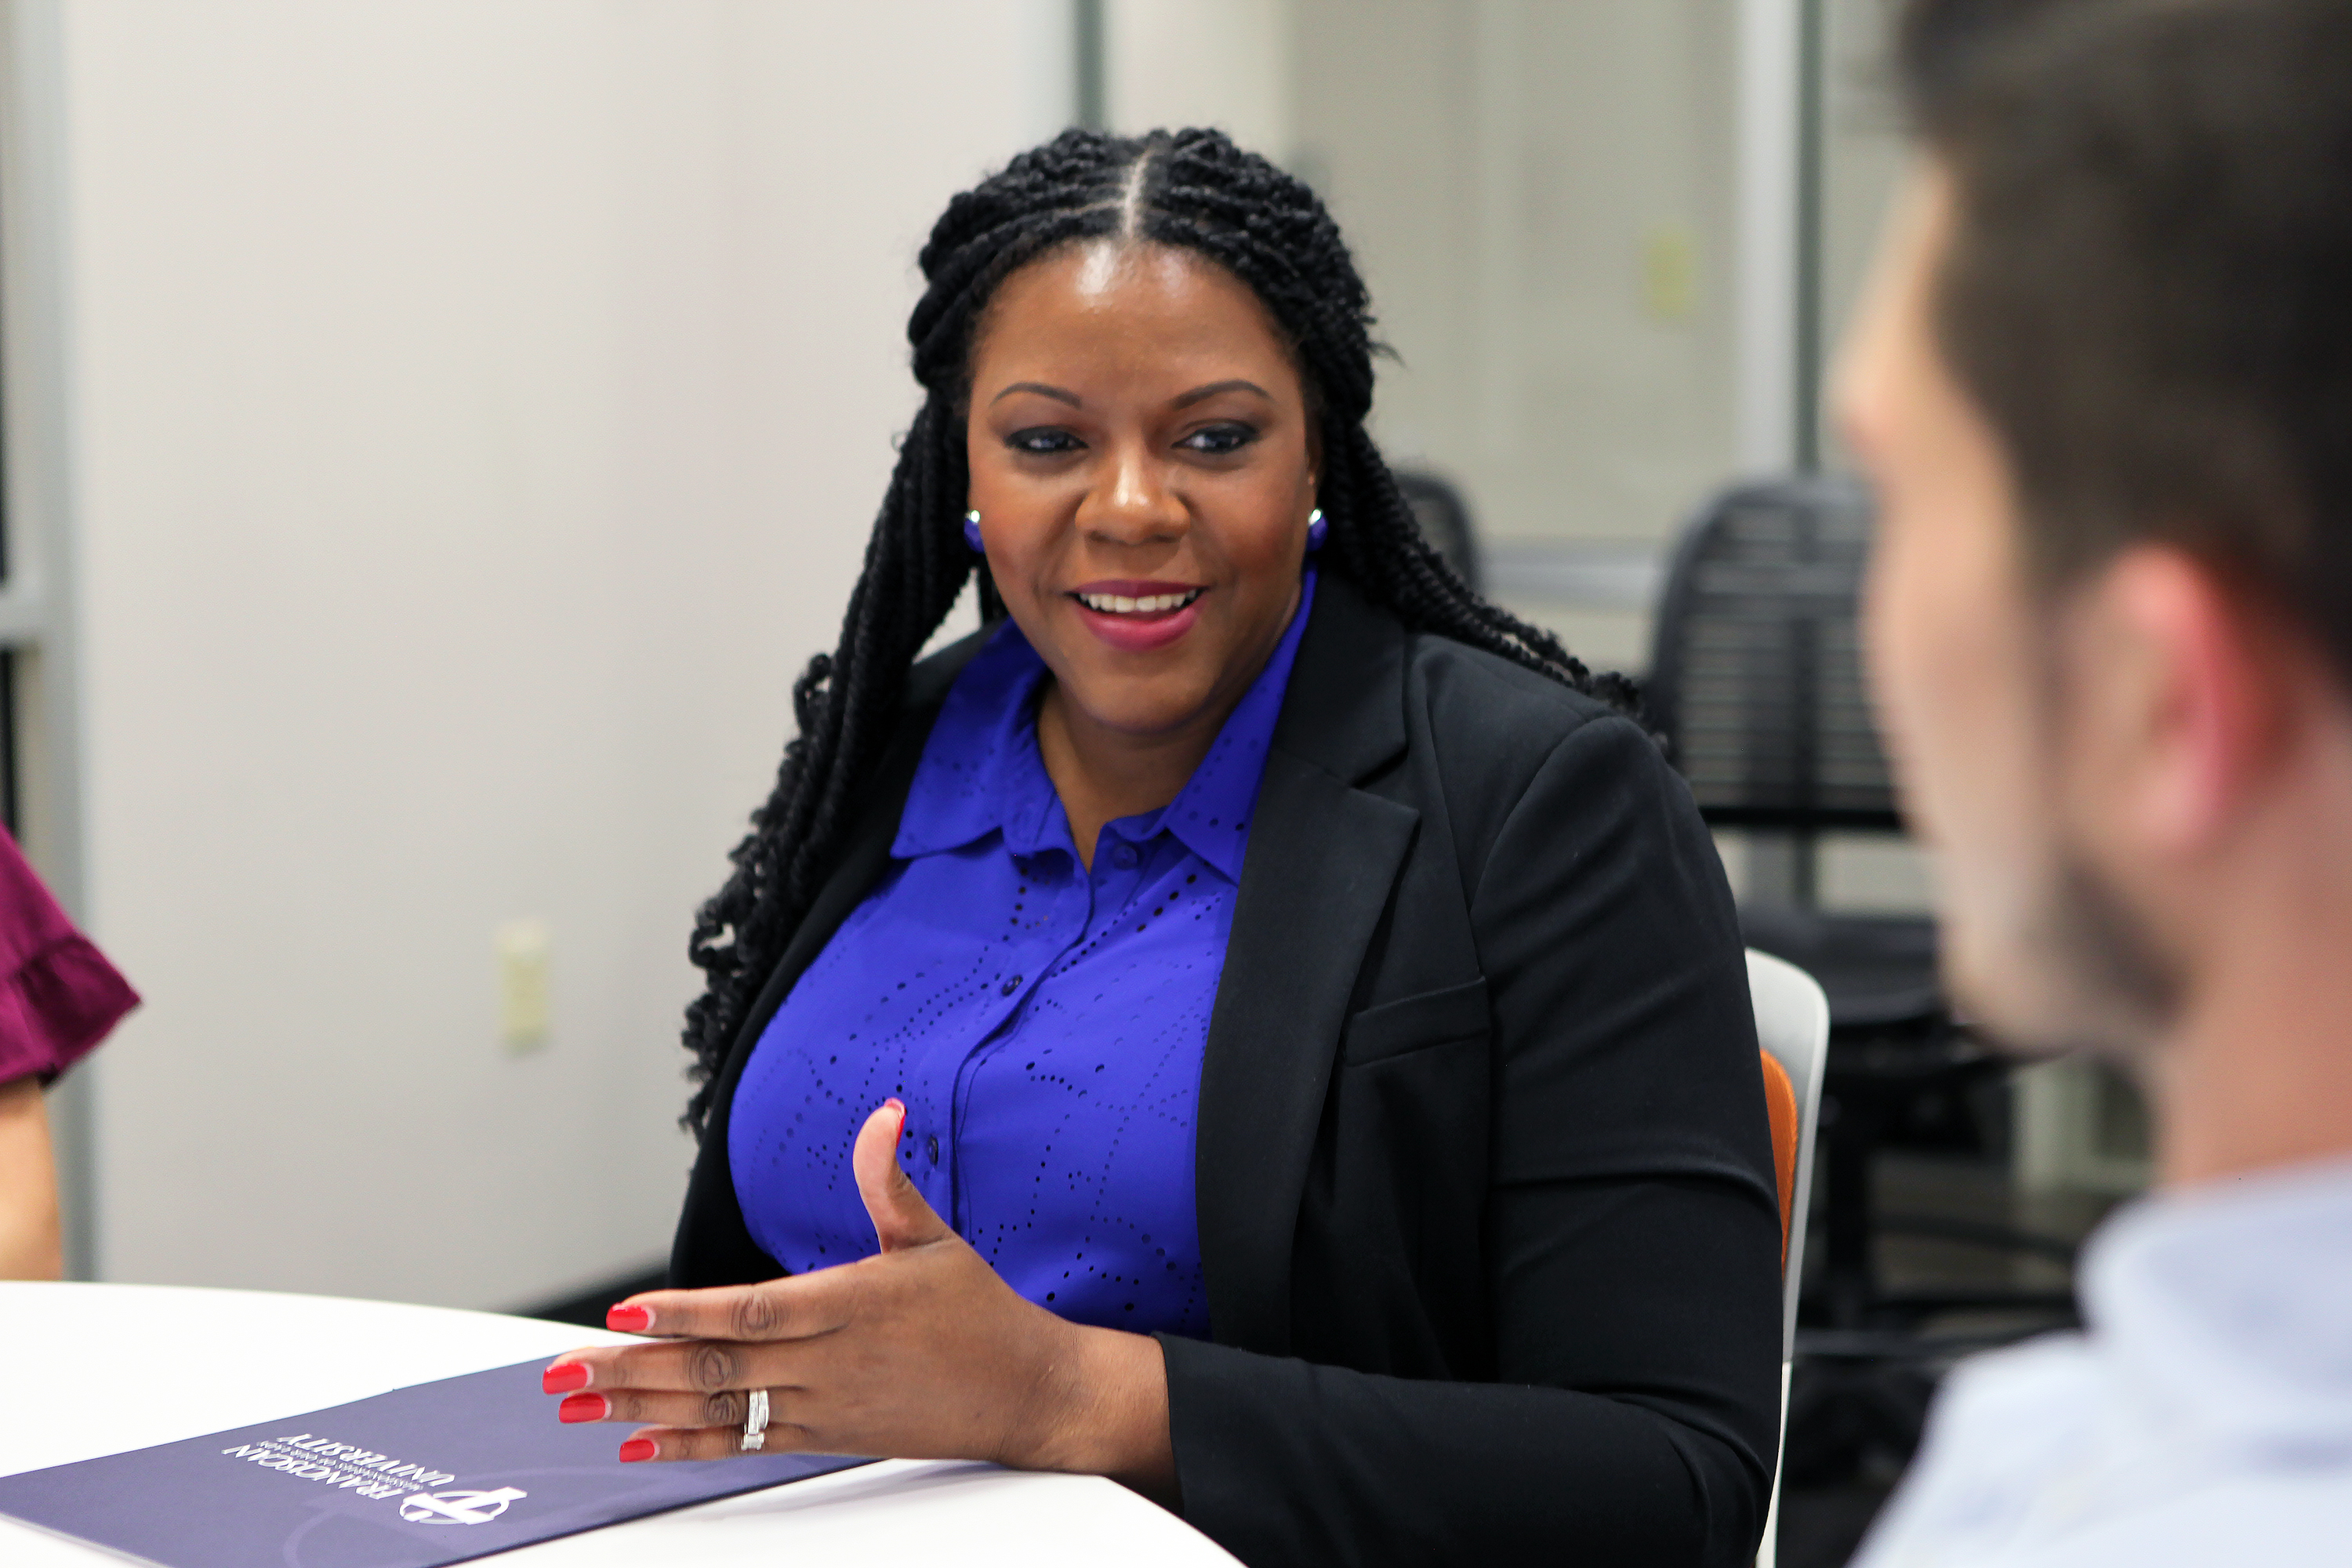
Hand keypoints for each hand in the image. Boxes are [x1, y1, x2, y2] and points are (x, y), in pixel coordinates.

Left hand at [541, 1100, 1175, 1498]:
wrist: (1029, 1393)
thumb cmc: (981, 1312)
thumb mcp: (937, 1238)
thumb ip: (890, 1180)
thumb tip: (883, 1113)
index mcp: (853, 1303)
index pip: (756, 1311)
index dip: (688, 1314)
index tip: (626, 1312)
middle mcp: (832, 1361)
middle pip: (719, 1367)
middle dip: (635, 1369)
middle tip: (564, 1371)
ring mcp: (826, 1406)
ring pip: (723, 1408)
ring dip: (644, 1408)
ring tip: (581, 1406)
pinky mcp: (829, 1437)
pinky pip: (748, 1444)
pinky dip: (690, 1445)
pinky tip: (639, 1443)